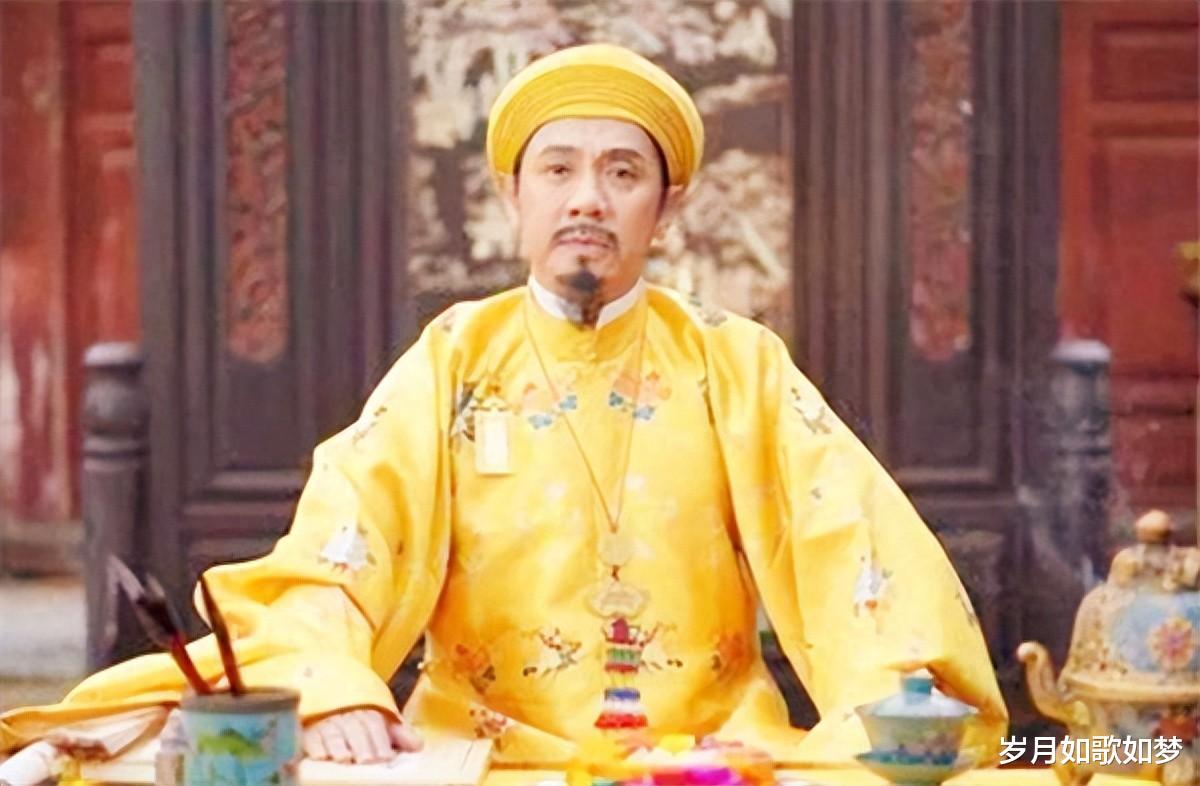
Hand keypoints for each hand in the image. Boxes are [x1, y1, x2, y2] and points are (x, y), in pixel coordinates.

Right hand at [302, 709, 422, 763]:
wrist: (329, 698)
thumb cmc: (361, 719)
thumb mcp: (383, 721)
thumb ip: (399, 733)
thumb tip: (417, 746)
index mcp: (369, 713)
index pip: (376, 726)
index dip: (380, 742)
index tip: (386, 757)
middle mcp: (348, 717)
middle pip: (356, 731)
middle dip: (362, 746)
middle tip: (367, 760)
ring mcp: (328, 724)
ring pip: (334, 734)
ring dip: (339, 746)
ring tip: (345, 758)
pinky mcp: (309, 733)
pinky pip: (312, 739)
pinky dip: (317, 747)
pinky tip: (322, 756)